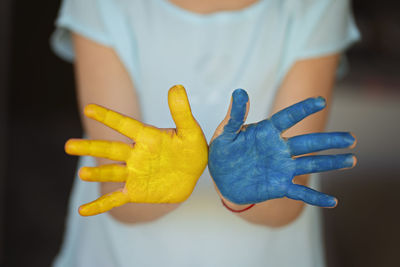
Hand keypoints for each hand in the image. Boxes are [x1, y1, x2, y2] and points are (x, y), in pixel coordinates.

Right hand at [65, 85, 207, 215]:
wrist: (193, 174)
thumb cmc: (191, 149)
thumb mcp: (190, 130)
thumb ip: (181, 112)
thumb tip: (176, 87)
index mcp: (147, 137)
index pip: (124, 125)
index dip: (108, 117)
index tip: (88, 109)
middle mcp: (136, 154)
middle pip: (110, 149)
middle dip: (90, 147)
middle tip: (68, 145)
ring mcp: (134, 174)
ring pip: (111, 172)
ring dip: (97, 173)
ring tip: (82, 173)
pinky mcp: (135, 191)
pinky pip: (115, 198)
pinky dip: (99, 204)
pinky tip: (83, 210)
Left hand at [208, 89, 356, 207]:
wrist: (222, 179)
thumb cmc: (224, 152)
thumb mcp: (225, 133)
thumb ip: (234, 115)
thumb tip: (240, 91)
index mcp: (266, 132)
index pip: (287, 118)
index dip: (302, 110)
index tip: (320, 102)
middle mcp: (279, 149)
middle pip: (308, 143)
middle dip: (330, 141)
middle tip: (351, 138)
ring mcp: (282, 168)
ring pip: (310, 164)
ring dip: (331, 163)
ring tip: (351, 159)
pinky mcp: (279, 187)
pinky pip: (300, 192)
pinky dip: (315, 197)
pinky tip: (332, 202)